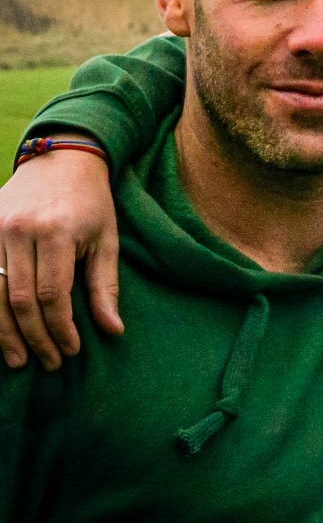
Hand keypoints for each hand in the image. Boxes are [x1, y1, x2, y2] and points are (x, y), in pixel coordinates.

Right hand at [0, 148, 122, 370]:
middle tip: (49, 363)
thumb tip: (113, 330)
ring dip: (4, 333)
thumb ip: (105, 286)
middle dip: (34, 337)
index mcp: (55, 232)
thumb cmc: (90, 203)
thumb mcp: (107, 240)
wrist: (60, 159)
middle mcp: (19, 232)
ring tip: (19, 359)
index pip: (51, 295)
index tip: (71, 350)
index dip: (60, 328)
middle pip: (18, 300)